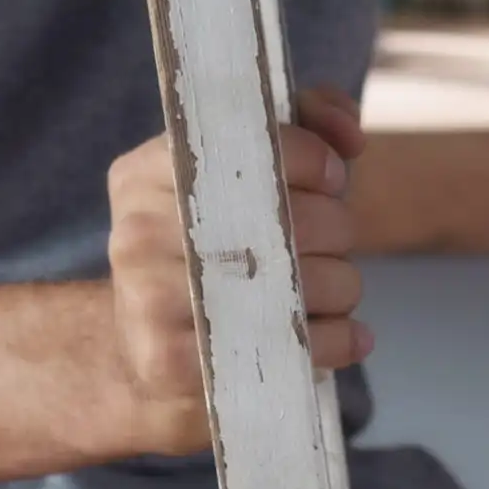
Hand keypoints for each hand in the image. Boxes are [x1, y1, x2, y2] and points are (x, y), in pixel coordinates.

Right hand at [100, 87, 369, 457]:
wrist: (145, 349)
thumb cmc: (214, 249)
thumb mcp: (240, 176)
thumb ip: (303, 127)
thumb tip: (349, 135)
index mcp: (147, 171)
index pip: (255, 143)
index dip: (316, 160)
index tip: (331, 181)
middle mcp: (139, 228)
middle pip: (289, 218)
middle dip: (337, 229)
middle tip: (327, 246)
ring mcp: (150, 297)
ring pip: (302, 282)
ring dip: (343, 287)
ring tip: (328, 294)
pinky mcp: (173, 360)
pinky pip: (291, 344)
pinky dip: (338, 340)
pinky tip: (344, 335)